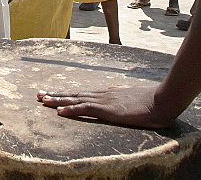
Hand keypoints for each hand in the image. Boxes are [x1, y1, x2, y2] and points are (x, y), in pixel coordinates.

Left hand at [37, 85, 177, 128]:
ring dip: (57, 100)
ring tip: (42, 100)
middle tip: (38, 94)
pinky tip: (60, 112)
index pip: (81, 93)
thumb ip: (120, 92)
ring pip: (75, 99)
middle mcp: (102, 95)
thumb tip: (112, 89)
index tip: (51, 93)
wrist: (162, 100)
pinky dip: (71, 109)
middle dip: (55, 95)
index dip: (65, 94)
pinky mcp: (108, 110)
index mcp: (106, 94)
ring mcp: (104, 101)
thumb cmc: (150, 100)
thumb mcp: (131, 95)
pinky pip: (85, 109)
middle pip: (73, 94)